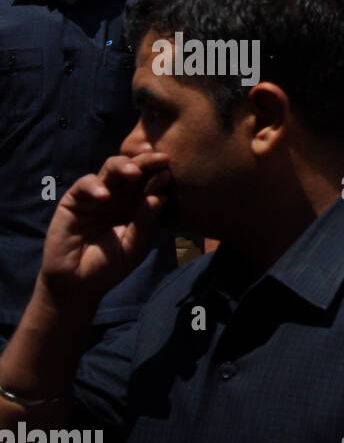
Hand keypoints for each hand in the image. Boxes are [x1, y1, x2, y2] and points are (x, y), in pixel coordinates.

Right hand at [40, 153, 170, 302]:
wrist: (78, 283)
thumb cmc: (110, 266)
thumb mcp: (134, 246)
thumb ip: (145, 222)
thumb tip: (160, 197)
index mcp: (139, 206)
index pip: (151, 184)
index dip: (160, 177)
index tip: (170, 172)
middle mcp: (120, 196)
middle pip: (134, 170)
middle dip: (146, 162)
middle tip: (160, 159)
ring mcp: (97, 196)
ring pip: (110, 169)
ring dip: (123, 166)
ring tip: (134, 172)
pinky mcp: (75, 200)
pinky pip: (85, 185)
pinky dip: (94, 186)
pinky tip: (104, 196)